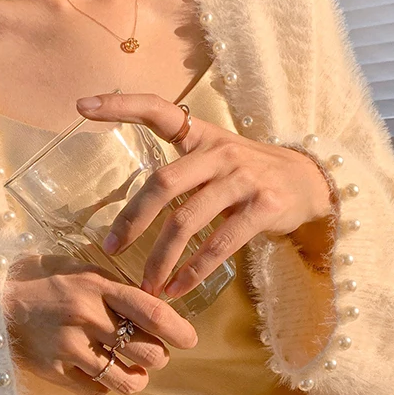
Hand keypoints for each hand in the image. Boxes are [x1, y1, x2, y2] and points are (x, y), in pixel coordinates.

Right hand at [3, 254, 197, 394]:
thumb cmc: (39, 280)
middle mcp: (86, 318)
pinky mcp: (53, 372)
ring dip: (136, 378)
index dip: (178, 329)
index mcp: (96, 287)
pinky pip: (96, 392)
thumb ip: (114, 288)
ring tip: (132, 371)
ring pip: (126, 380)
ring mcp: (69, 348)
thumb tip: (152, 304)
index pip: (151, 311)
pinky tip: (99, 374)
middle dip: (157, 356)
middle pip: (148, 352)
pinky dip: (104, 387)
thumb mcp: (79, 270)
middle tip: (150, 351)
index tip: (190, 339)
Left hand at [75, 92, 336, 298]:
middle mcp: (219, 152)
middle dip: (132, 219)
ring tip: (146, 286)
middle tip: (111, 247)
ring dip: (162, 258)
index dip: (121, 105)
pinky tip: (178, 289)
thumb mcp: (216, 157)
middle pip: (163, 183)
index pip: (158, 109)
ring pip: (188, 221)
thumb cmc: (251, 175)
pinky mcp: (263, 207)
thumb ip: (180, 171)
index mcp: (201, 135)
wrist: (311, 183)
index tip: (82, 108)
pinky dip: (194, 271)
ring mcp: (242, 179)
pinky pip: (219, 245)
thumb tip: (133, 207)